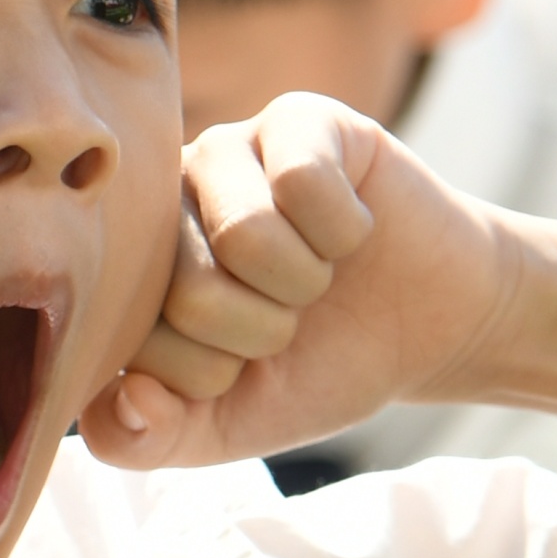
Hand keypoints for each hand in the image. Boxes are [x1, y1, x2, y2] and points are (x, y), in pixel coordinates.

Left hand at [83, 96, 524, 472]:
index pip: (139, 344)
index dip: (213, 374)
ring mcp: (225, 150)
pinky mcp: (295, 119)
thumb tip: (123, 400)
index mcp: (127, 275)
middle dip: (264, 330)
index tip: (244, 360)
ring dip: (305, 281)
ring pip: (246, 235)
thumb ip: (147, 439)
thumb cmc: (315, 367)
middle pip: (191, 291)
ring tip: (316, 272)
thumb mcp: (225, 427)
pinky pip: (305, 182)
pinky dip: (347, 229)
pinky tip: (352, 228)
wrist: (433, 325)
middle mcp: (161, 201)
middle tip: (290, 314)